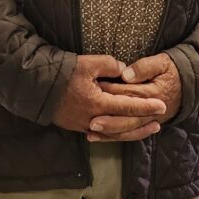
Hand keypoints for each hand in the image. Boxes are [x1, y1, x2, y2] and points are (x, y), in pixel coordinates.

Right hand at [52, 53, 166, 135]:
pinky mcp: (79, 127)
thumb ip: (111, 66)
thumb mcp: (89, 63)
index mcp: (98, 104)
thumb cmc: (63, 73)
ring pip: (114, 134)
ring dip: (133, 132)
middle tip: (160, 119)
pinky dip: (117, 134)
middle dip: (143, 123)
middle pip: (124, 126)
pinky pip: (103, 134)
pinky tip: (125, 132)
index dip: (146, 107)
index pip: (128, 107)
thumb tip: (124, 71)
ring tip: (148, 128)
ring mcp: (85, 126)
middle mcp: (94, 119)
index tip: (161, 105)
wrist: (37, 86)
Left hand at [92, 53, 181, 141]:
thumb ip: (145, 67)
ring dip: (110, 133)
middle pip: (129, 118)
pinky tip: (98, 137)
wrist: (186, 85)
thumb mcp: (162, 62)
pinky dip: (114, 136)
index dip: (112, 91)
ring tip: (91, 132)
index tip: (96, 89)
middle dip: (110, 121)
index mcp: (155, 93)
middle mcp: (152, 111)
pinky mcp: (145, 124)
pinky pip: (129, 133)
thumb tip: (126, 75)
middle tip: (92, 121)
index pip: (130, 94)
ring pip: (128, 129)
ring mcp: (150, 120)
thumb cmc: (170, 71)